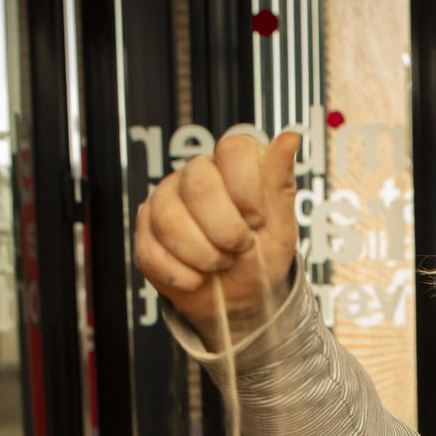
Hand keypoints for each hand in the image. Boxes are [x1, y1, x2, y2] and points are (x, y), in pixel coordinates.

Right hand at [133, 129, 301, 342]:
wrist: (240, 300)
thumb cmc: (261, 258)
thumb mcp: (281, 226)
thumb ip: (280, 182)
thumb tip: (291, 136)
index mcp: (231, 165)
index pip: (233, 149)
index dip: (247, 190)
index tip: (257, 220)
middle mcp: (195, 174)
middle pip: (198, 186)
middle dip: (226, 230)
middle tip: (239, 247)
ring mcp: (164, 200)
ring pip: (170, 219)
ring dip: (203, 255)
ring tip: (219, 262)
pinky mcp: (145, 231)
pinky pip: (152, 251)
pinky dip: (183, 275)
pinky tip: (197, 276)